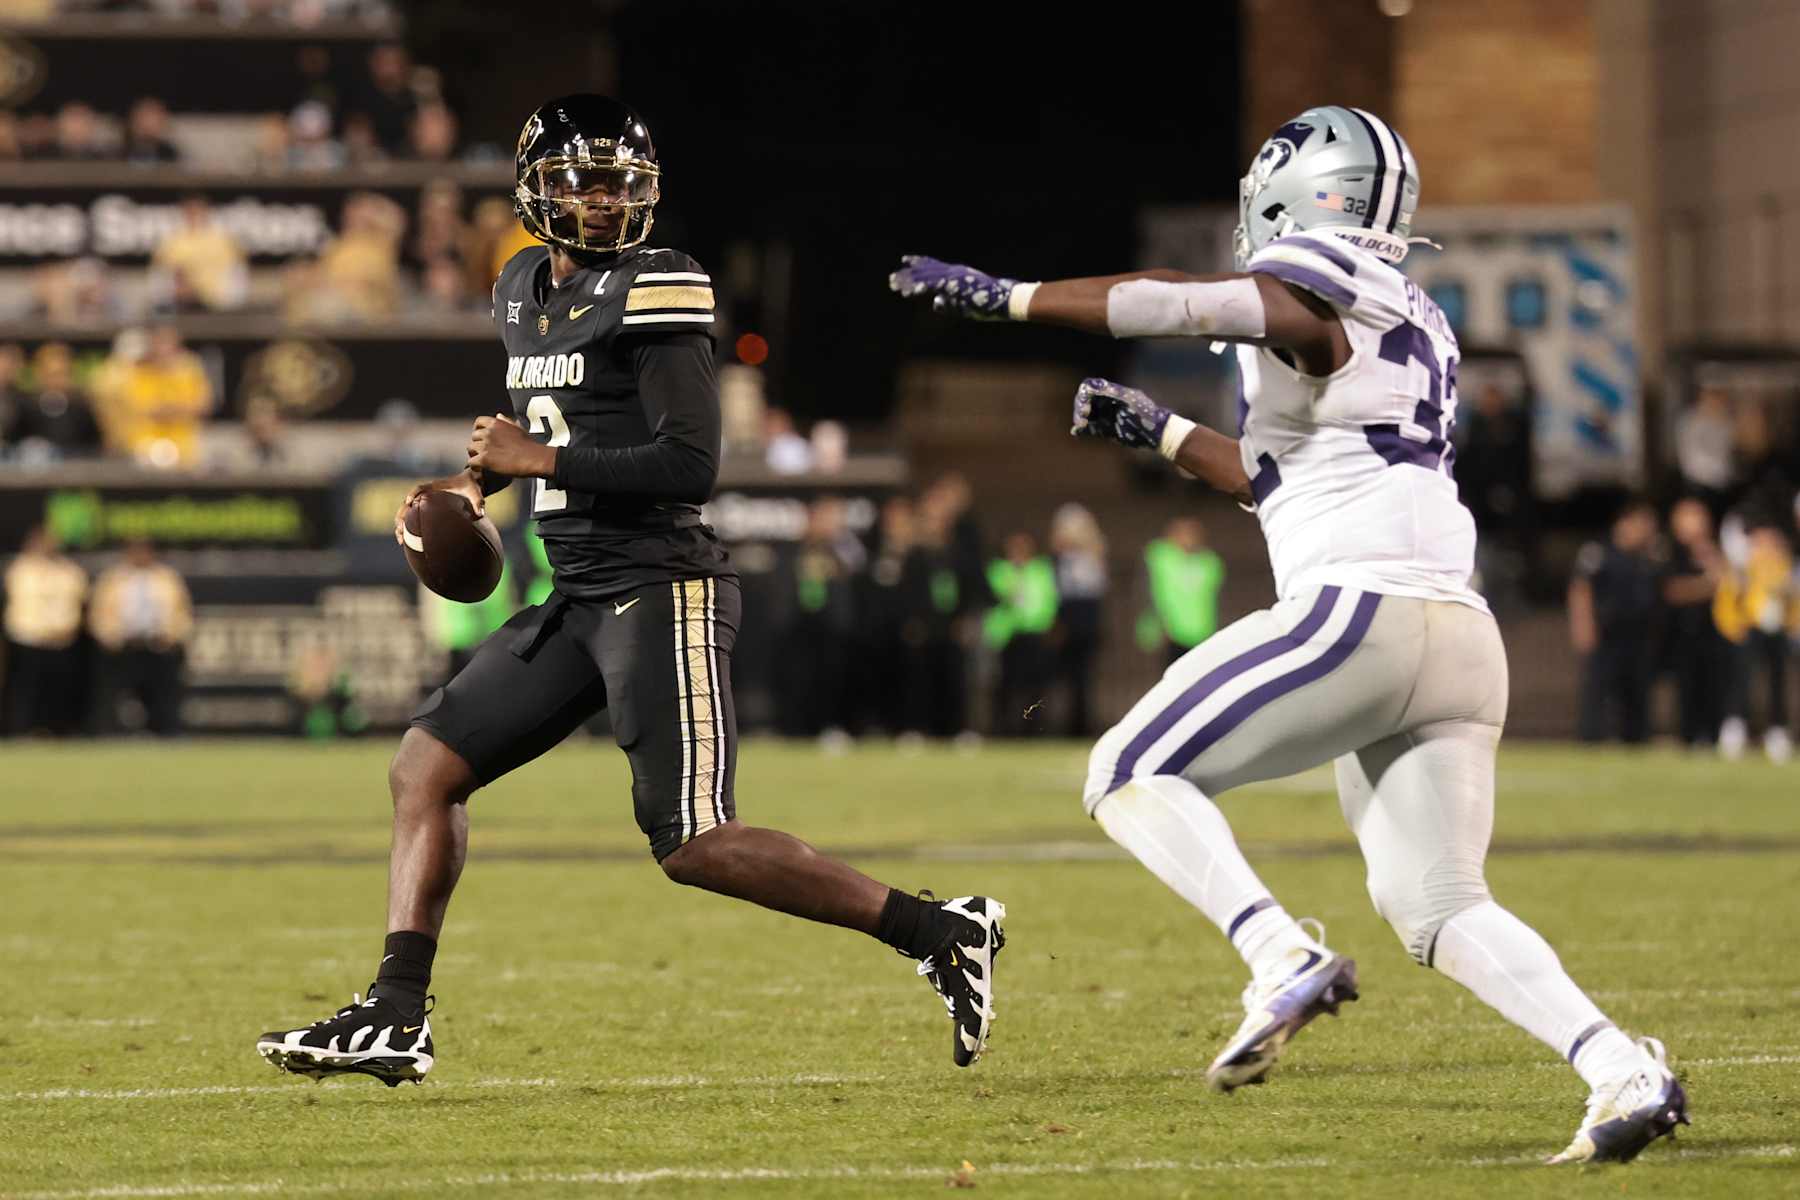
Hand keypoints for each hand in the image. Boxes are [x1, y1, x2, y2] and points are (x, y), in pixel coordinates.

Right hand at [394, 470, 484, 545]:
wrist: (469, 483)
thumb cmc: (471, 487)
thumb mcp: (476, 493)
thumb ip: (479, 501)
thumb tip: (481, 514)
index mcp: (436, 487)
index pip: (420, 488)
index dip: (413, 493)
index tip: (409, 501)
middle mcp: (426, 494)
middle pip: (407, 504)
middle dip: (401, 515)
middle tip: (400, 529)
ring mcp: (424, 502)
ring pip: (406, 512)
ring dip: (401, 525)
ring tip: (400, 540)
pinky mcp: (425, 509)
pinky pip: (414, 518)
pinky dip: (409, 529)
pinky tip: (408, 543)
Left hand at [468, 412, 553, 477]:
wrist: (534, 458)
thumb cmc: (529, 445)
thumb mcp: (518, 428)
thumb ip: (506, 421)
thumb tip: (498, 415)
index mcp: (496, 423)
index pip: (478, 422)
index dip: (478, 430)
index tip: (482, 437)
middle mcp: (488, 432)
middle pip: (474, 437)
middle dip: (478, 444)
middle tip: (485, 452)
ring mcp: (485, 445)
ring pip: (470, 449)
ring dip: (476, 455)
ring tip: (483, 461)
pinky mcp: (484, 459)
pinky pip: (471, 462)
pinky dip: (475, 466)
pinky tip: (482, 469)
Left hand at [888, 254, 1017, 319]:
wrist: (1006, 299)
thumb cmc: (990, 301)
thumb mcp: (965, 303)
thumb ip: (949, 302)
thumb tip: (935, 302)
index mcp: (957, 274)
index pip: (934, 266)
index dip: (919, 263)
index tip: (905, 262)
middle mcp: (954, 272)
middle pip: (926, 270)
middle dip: (908, 275)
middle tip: (892, 279)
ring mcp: (954, 277)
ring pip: (926, 277)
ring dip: (910, 281)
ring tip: (894, 285)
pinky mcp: (955, 284)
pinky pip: (934, 285)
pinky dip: (921, 287)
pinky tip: (909, 291)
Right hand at [1071, 377, 1170, 450]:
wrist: (1157, 434)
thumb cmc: (1147, 414)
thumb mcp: (1130, 401)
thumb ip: (1112, 393)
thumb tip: (1093, 386)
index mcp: (1112, 393)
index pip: (1090, 387)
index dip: (1084, 394)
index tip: (1086, 406)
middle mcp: (1106, 403)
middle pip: (1084, 400)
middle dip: (1080, 407)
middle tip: (1083, 418)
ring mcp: (1105, 417)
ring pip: (1085, 414)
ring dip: (1079, 418)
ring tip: (1081, 425)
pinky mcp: (1106, 431)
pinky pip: (1089, 428)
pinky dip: (1081, 430)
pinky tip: (1077, 431)